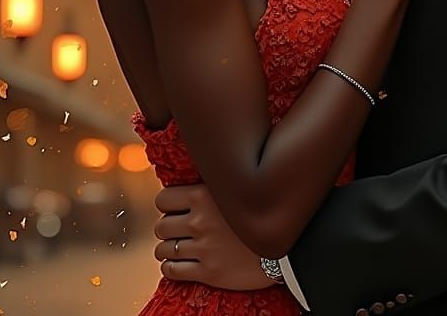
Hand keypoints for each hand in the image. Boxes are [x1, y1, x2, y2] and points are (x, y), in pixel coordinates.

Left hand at [153, 183, 268, 290]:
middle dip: (168, 228)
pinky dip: (171, 267)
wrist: (285, 245)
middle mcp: (200, 221)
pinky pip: (172, 271)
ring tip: (179, 247)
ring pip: (163, 250)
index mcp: (205, 195)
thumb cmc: (263, 211)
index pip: (163, 199)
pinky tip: (180, 263)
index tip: (175, 208)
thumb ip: (215, 183)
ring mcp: (203, 248)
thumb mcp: (237, 188)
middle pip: (161, 226)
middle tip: (179, 229)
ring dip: (168, 249)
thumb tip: (196, 174)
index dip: (167, 204)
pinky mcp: (208, 271)